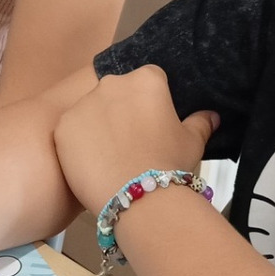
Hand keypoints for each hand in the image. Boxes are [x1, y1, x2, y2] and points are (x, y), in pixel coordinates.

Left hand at [54, 66, 216, 215]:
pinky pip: (71, 131)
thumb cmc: (169, 163)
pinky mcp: (63, 126)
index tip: (152, 124)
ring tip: (111, 156)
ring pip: (91, 111)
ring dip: (99, 127)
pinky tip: (92, 163)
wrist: (137, 196)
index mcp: (146, 79)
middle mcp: (111, 83)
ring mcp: (83, 104)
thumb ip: (201, 123)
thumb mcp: (192, 142)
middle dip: (122, 111)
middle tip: (132, 142)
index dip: (151, 102)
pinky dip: (79, 144)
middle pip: (116, 92)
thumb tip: (212, 116)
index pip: (149, 80)